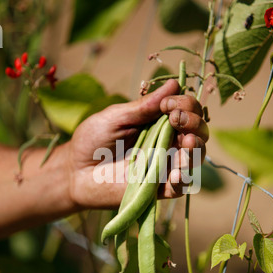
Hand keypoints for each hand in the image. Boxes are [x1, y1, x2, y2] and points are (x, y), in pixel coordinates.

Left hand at [67, 79, 208, 210]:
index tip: (168, 104)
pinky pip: (179, 187)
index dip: (185, 104)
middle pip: (198, 132)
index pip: (187, 110)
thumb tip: (174, 84)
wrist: (74, 172)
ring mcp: (164, 166)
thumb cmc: (92, 140)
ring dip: (196, 148)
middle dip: (195, 123)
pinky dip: (183, 179)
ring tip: (187, 142)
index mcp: (159, 122)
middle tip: (177, 119)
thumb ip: (144, 106)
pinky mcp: (158, 189)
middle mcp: (167, 143)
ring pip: (194, 158)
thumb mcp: (116, 117)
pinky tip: (176, 172)